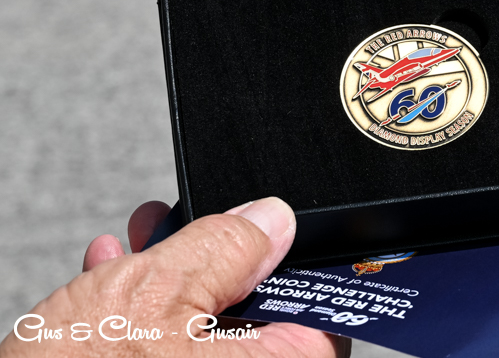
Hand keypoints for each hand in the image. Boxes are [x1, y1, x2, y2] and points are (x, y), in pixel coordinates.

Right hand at [0, 198, 350, 356]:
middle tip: (189, 224)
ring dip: (172, 281)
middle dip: (217, 260)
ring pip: (208, 333)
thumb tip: (270, 220)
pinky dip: (148, 320)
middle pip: (258, 316)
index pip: (319, 309)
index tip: (263, 231)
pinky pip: (174, 356)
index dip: (289, 261)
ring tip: (137, 241)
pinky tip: (113, 280)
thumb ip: (222, 249)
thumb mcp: (150, 296)